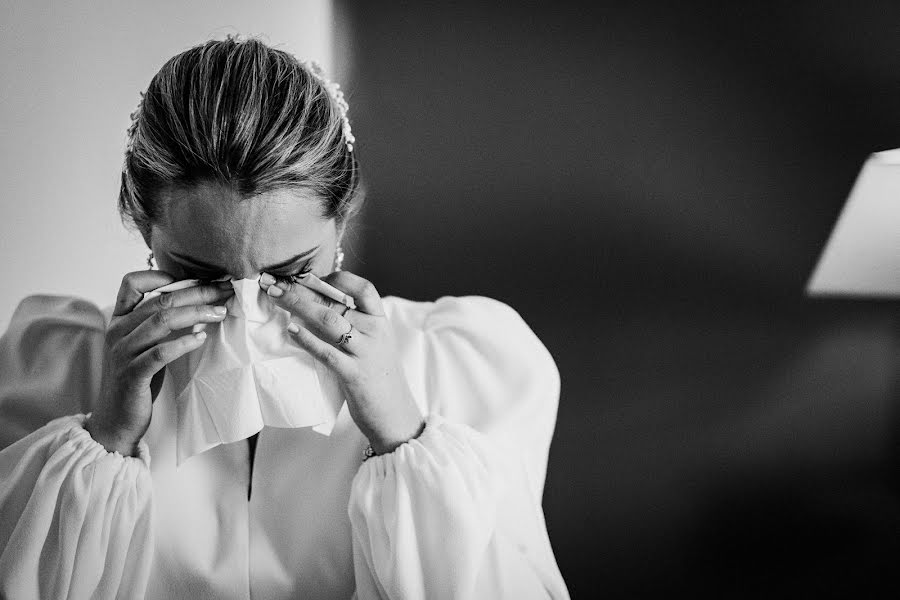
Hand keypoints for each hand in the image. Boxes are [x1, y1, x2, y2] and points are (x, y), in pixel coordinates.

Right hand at [85, 270, 234, 455]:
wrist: (117, 419)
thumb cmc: (139, 378)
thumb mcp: (145, 345)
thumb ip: (159, 323)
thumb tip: (198, 301)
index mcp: (119, 320)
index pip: (131, 283)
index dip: (161, 275)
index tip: (193, 279)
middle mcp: (117, 331)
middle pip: (160, 300)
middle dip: (196, 292)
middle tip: (224, 291)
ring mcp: (123, 352)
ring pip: (161, 321)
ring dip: (196, 313)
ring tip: (220, 312)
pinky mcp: (132, 374)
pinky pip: (160, 353)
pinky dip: (183, 343)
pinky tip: (201, 339)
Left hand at [259, 271, 424, 454]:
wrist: (395, 416)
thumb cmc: (378, 379)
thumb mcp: (374, 345)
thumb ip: (354, 325)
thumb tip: (316, 307)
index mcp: (381, 321)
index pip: (363, 289)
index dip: (338, 279)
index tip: (312, 278)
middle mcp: (375, 332)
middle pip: (336, 303)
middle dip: (302, 291)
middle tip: (274, 284)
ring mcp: (365, 353)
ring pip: (329, 321)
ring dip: (298, 307)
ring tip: (276, 298)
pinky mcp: (353, 375)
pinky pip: (327, 352)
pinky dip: (307, 339)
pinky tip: (291, 330)